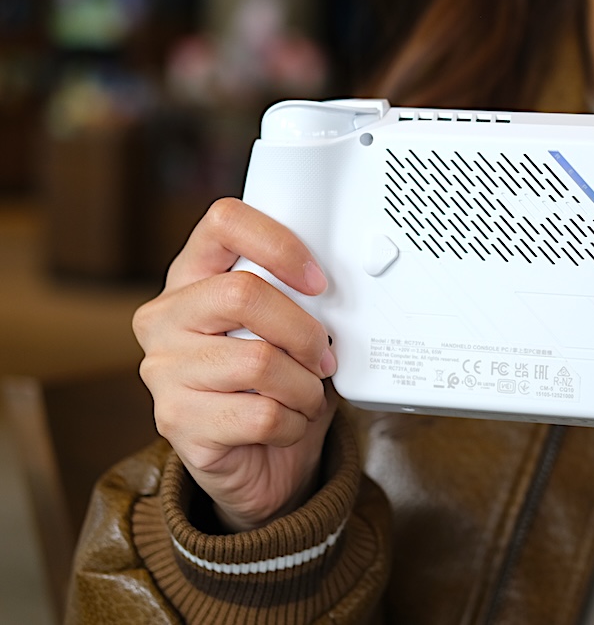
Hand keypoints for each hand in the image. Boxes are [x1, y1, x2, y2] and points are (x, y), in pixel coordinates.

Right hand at [133, 198, 337, 530]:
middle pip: (243, 294)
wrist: (261, 464)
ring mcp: (163, 370)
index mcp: (194, 277)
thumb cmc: (278, 387)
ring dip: (305, 386)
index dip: (280, 243)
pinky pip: (261, 414)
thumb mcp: (293, 333)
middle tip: (323, 357)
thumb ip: (303, 303)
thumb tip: (338, 295)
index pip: (225, 222)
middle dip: (304, 331)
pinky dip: (294, 423)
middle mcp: (166, 317)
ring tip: (306, 396)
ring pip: (259, 360)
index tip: (317, 280)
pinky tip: (287, 425)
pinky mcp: (175, 421)